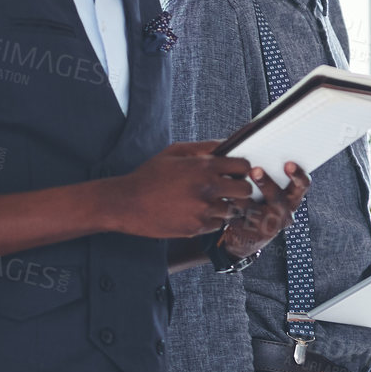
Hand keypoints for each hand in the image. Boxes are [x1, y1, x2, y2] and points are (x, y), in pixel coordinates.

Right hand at [106, 141, 254, 237]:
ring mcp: (203, 210)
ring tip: (211, 202)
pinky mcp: (197, 227)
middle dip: (240, 190)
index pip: (243, 167)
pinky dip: (212, 220)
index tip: (235, 173)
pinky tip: (198, 213)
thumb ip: (203, 147)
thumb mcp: (174, 153)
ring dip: (226, 206)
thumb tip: (226, 144)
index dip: (242, 170)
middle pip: (245, 191)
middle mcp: (207, 188)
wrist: (125, 203)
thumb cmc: (149, 175)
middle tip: (230, 191)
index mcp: (204, 166)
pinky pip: (218, 224)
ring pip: (233, 210)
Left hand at [218, 163, 311, 257]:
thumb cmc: (257, 204)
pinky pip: (238, 219)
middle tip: (254, 170)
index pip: (302, 185)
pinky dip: (228, 209)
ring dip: (238, 197)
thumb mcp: (268, 191)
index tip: (288, 164)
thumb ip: (265, 173)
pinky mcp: (254, 235)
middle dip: (266, 183)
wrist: (248, 237)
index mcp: (292, 198)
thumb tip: (253, 145)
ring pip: (253, 208)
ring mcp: (271, 226)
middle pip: (278, 196)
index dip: (297, 175)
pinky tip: (220, 203)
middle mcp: (286, 212)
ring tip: (227, 188)